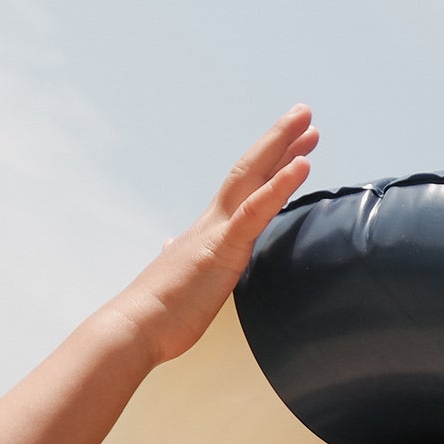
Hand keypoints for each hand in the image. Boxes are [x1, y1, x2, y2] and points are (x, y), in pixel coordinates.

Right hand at [111, 106, 317, 367]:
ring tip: (308, 123)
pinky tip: (301, 165)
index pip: (242, 189)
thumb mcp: (175, 278)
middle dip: (278, 141)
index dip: (268, 166)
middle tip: (304, 114)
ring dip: (281, 148)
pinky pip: (255, 213)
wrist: (135, 329)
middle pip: (249, 170)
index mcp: (207, 232)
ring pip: (253, 179)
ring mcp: (217, 233)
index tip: (293, 148)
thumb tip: (170, 245)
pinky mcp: (223, 250)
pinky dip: (279, 187)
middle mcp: (212, 223)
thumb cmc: (157, 313)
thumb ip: (177, 256)